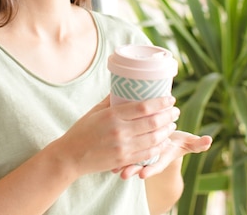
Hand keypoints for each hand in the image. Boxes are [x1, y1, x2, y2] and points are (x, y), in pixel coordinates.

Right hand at [52, 95, 177, 176]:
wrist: (70, 156)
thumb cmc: (81, 131)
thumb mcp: (95, 111)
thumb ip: (111, 101)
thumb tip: (125, 87)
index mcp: (112, 115)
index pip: (143, 107)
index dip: (161, 103)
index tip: (170, 98)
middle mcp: (120, 131)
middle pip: (152, 122)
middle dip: (168, 115)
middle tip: (175, 110)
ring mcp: (123, 148)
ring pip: (154, 139)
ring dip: (166, 131)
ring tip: (172, 124)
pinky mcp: (124, 160)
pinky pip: (147, 154)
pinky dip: (159, 147)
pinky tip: (164, 141)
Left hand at [113, 130, 212, 178]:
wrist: (166, 144)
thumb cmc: (175, 141)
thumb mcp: (186, 142)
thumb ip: (196, 143)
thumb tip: (209, 141)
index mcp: (164, 154)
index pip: (158, 164)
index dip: (151, 169)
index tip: (143, 176)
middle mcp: (152, 157)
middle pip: (141, 164)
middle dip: (133, 169)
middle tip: (123, 175)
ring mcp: (142, 155)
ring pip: (132, 162)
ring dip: (123, 167)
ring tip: (115, 172)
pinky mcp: (134, 148)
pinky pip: (125, 155)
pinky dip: (118, 159)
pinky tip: (109, 163)